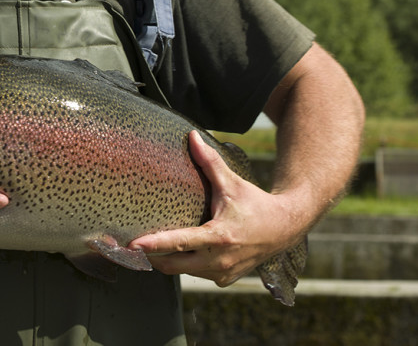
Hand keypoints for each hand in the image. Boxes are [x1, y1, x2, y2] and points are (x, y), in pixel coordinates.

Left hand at [127, 131, 298, 286]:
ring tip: (154, 246)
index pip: (180, 243)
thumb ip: (209, 162)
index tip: (133, 245)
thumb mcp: (232, 183)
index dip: (154, 244)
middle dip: (152, 256)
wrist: (284, 228)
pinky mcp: (225, 280)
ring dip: (169, 260)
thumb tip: (192, 137)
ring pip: (184, 271)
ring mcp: (222, 274)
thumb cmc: (256, 204)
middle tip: (133, 245)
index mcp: (219, 237)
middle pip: (173, 265)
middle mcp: (219, 261)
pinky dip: (187, 265)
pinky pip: (197, 274)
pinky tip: (183, 251)